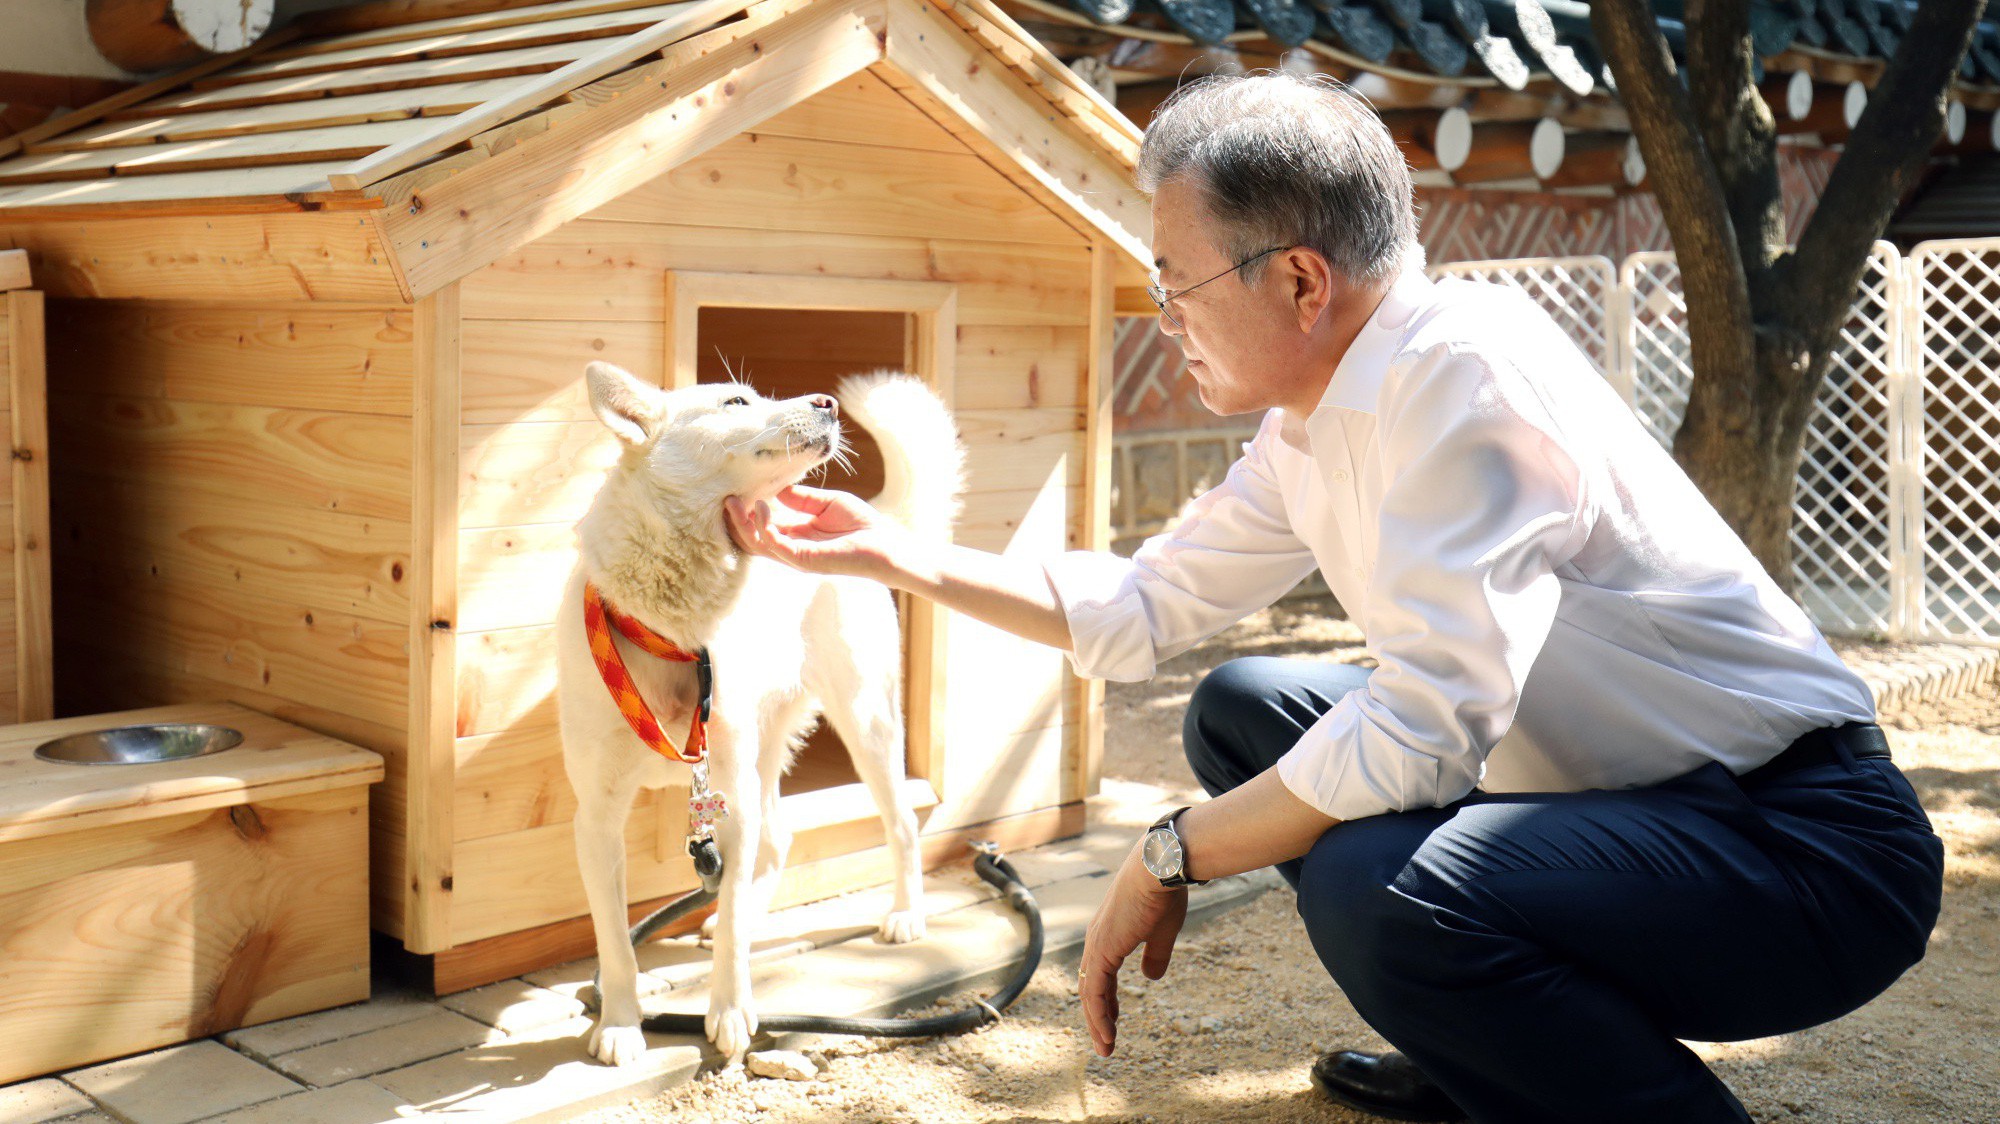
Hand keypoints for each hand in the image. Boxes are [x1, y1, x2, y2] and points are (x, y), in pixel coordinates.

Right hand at [724, 485, 909, 580]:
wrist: (886, 543)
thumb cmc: (861, 524)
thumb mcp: (826, 502)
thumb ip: (800, 497)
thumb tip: (774, 488)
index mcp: (796, 535)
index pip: (761, 527)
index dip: (746, 511)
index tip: (735, 491)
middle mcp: (791, 548)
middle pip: (751, 538)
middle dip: (736, 520)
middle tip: (727, 498)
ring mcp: (795, 556)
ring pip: (756, 545)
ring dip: (743, 523)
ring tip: (737, 501)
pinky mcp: (804, 560)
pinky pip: (774, 545)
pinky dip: (764, 526)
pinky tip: (763, 506)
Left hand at [1078, 840, 1187, 1056]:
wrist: (1158, 868)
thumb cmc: (1162, 892)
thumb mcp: (1161, 930)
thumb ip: (1155, 954)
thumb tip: (1151, 977)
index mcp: (1109, 933)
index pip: (1101, 974)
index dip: (1107, 1000)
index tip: (1112, 1020)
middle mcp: (1097, 939)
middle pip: (1091, 987)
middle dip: (1099, 1017)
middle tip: (1106, 1042)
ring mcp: (1097, 945)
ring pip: (1090, 993)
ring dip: (1098, 1023)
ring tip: (1106, 1048)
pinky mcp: (1102, 950)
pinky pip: (1096, 992)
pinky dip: (1099, 1015)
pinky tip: (1108, 1033)